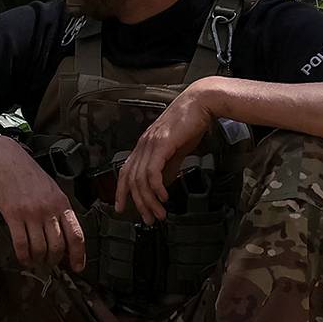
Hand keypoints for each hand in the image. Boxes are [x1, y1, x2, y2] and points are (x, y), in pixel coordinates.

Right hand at [0, 138, 85, 271]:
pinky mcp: (13, 215)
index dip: (79, 255)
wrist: (5, 160)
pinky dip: (23, 256)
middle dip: (54, 260)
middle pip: (58, 246)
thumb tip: (64, 235)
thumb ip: (59, 210)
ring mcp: (31, 213)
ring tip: (35, 262)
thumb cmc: (27, 175)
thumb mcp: (51, 190)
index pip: (76, 235)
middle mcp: (49, 210)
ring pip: (40, 248)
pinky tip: (23, 259)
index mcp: (62, 203)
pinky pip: (21, 244)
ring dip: (38, 260)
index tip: (77, 267)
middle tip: (48, 264)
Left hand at [114, 88, 214, 223]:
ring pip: (141, 179)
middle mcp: (143, 145)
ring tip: (159, 213)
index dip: (120, 191)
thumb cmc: (190, 123)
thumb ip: (168, 166)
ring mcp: (150, 143)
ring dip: (149, 200)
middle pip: (131, 180)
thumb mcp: (176, 149)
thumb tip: (163, 184)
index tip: (121, 208)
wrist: (201, 103)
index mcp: (143, 146)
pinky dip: (156, 187)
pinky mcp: (162, 143)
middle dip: (138, 203)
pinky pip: (153, 171)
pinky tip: (164, 197)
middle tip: (147, 218)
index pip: (124, 172)